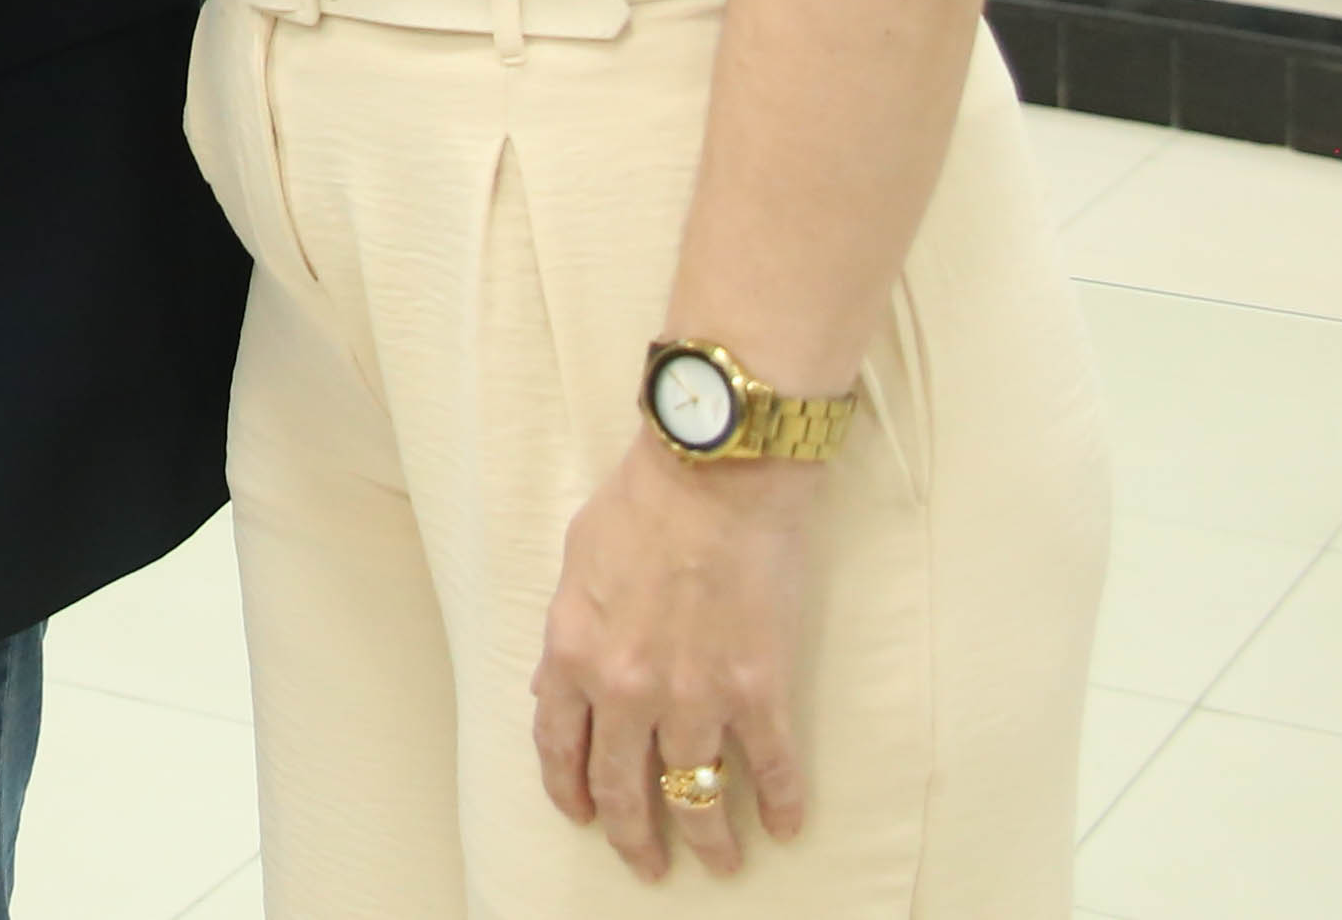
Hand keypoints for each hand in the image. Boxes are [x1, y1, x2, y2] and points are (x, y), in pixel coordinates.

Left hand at [531, 433, 818, 880]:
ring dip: (708, 838)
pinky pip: (769, 767)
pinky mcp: (758, 692)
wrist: (716, 476)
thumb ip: (565, 636)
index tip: (584, 819)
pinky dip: (780, 803)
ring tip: (719, 863)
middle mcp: (626, 691)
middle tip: (647, 866)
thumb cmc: (641, 505)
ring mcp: (694, 697)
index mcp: (573, 656)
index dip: (570, 793)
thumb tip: (556, 686)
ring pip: (695, 793)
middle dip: (634, 837)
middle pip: (622, 787)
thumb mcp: (573, 567)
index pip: (559, 747)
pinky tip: (785, 826)